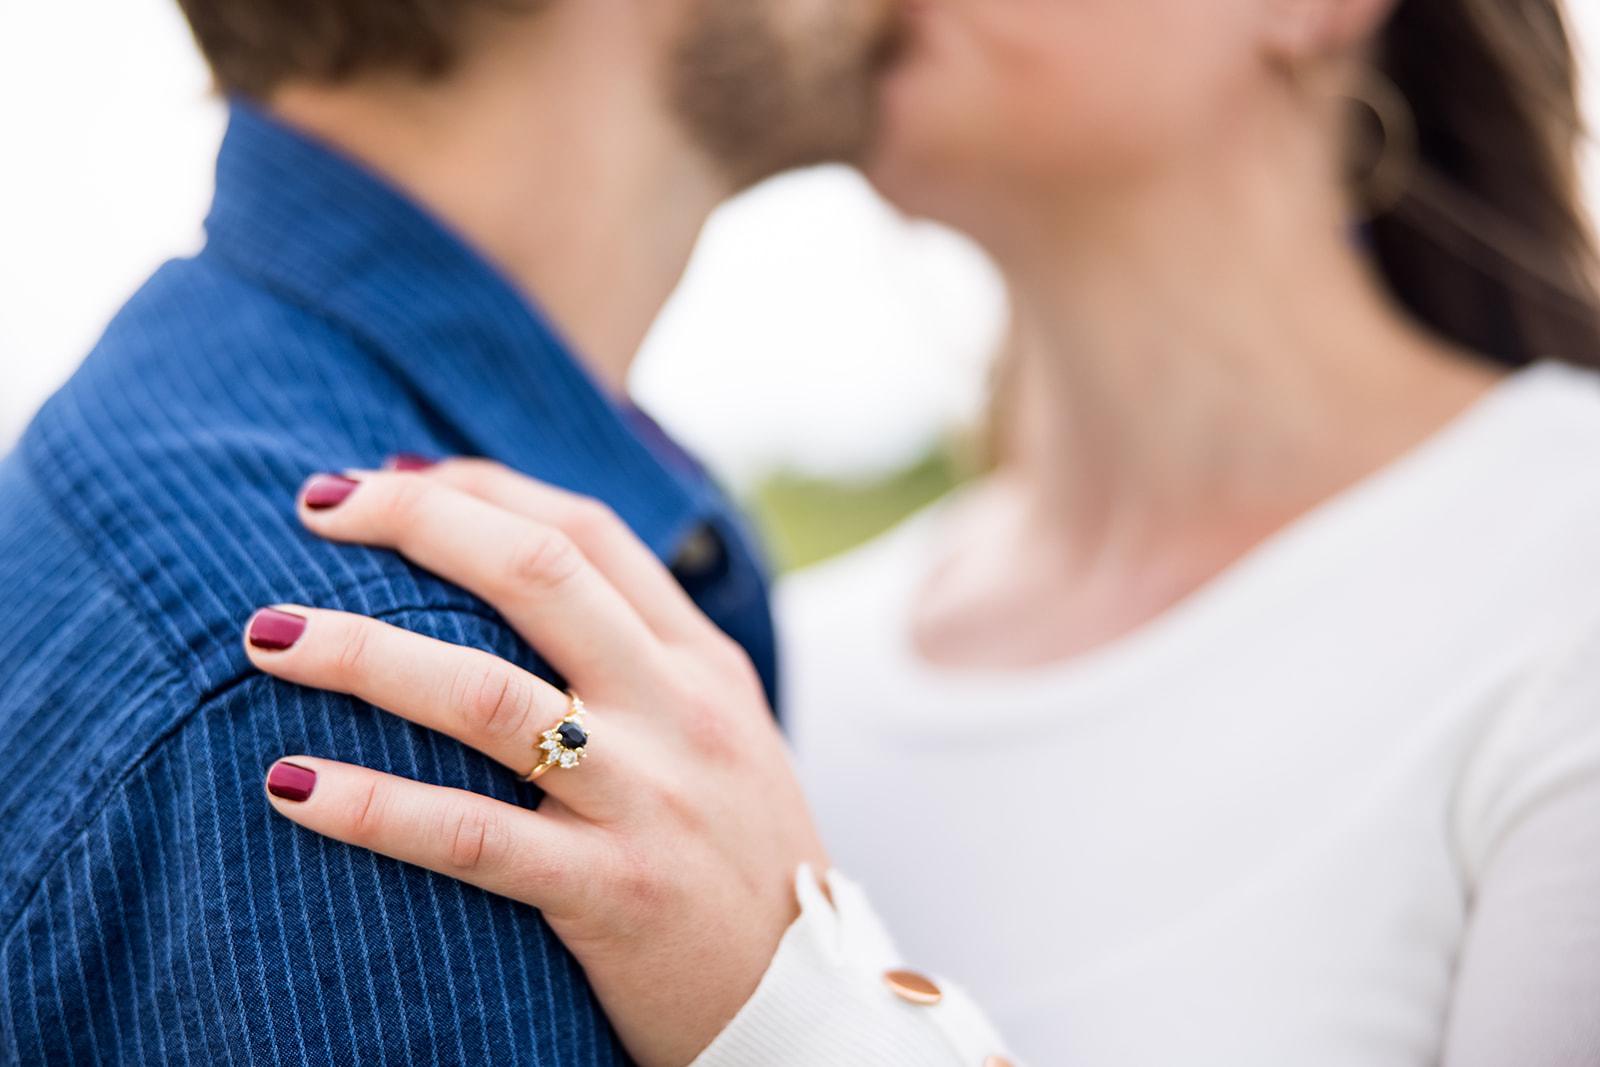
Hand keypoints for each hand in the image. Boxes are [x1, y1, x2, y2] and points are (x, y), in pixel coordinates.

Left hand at [245, 460, 828, 1066]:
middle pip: (538, 575)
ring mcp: (646, 799)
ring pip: (489, 695)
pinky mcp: (610, 892)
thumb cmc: (739, 855)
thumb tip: (516, 577)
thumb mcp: (722, 730)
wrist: (802, 997)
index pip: (587, 535)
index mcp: (702, 663)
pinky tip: (291, 783)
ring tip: (268, 636)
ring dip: (365, 653)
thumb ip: (644, 657)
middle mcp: (678, 711)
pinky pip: (472, 837)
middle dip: (419, 521)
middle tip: (315, 503)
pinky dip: (373, 806)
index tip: (391, 479)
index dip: (480, 489)